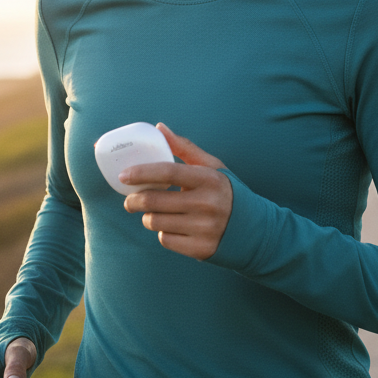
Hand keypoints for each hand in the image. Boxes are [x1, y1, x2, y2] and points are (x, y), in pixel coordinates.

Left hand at [121, 122, 231, 260]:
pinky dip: (163, 233)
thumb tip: (159, 128)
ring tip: (156, 214)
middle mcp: (207, 203)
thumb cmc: (226, 192)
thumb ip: (185, 148)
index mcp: (208, 179)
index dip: (141, 172)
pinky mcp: (200, 249)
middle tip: (130, 200)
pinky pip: (165, 240)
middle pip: (153, 201)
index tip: (123, 175)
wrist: (254, 229)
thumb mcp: (212, 167)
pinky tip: (173, 228)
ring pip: (155, 222)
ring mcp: (204, 228)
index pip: (167, 172)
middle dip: (134, 201)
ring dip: (148, 218)